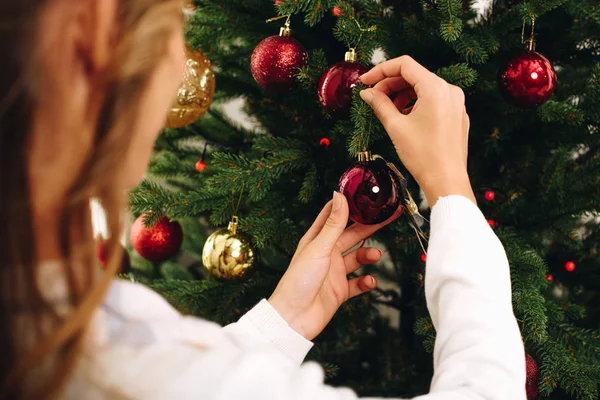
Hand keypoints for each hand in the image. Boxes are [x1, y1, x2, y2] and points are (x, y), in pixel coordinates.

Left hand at [269, 192, 400, 339]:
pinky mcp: (339, 291)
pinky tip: (370, 281)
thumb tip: (340, 195)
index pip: (335, 215)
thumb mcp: (319, 248)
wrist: (293, 318)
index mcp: (317, 239)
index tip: (368, 196)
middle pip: (353, 235)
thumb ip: (333, 224)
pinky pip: (359, 283)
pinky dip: (367, 282)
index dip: (351, 204)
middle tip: (390, 217)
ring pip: (358, 258)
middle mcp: (326, 253)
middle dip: (371, 227)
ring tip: (376, 255)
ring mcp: (334, 272)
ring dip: (369, 255)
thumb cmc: (298, 281)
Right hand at [359, 55, 475, 206]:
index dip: (380, 70)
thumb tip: (367, 93)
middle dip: (390, 84)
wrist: (446, 181)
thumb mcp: (396, 126)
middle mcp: (449, 90)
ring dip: (402, 95)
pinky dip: (416, 104)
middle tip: (372, 97)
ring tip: (387, 110)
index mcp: (435, 88)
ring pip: (423, 89)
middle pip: (414, 76)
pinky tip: (404, 118)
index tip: (365, 81)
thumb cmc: (423, 155)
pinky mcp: (457, 115)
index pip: (404, 65)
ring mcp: (456, 103)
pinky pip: (434, 101)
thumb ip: (379, 104)